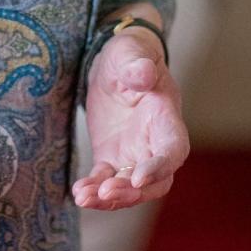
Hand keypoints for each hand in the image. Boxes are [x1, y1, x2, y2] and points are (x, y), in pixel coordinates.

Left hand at [72, 26, 189, 211]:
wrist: (114, 64)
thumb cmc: (128, 54)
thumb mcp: (129, 52)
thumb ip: (137, 65)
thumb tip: (142, 74)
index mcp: (165, 115)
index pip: (173, 148)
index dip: (160, 166)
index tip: (138, 177)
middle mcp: (154, 141)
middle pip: (156, 181)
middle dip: (133, 193)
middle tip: (105, 193)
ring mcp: (134, 153)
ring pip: (130, 188)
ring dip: (110, 198)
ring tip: (84, 198)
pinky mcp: (113, 157)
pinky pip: (106, 180)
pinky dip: (94, 189)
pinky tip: (77, 193)